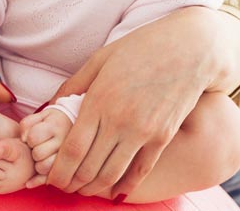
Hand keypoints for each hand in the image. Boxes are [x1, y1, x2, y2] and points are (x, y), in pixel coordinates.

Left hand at [45, 7, 239, 198]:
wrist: (189, 48)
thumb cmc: (140, 48)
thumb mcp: (100, 58)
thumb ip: (74, 85)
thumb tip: (49, 107)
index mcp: (100, 99)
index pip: (72, 149)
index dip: (59, 171)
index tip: (51, 178)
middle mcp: (120, 120)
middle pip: (89, 168)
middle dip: (72, 183)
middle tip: (64, 185)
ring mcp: (143, 131)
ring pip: (112, 174)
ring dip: (94, 188)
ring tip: (84, 189)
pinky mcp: (163, 137)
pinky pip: (140, 171)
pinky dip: (125, 186)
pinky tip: (115, 191)